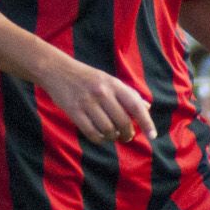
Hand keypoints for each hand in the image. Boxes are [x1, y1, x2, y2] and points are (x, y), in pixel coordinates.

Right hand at [39, 56, 157, 144]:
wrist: (56, 70)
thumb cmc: (86, 77)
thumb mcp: (108, 79)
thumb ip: (128, 93)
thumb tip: (147, 107)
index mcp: (113, 84)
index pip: (135, 106)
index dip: (146, 122)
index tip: (153, 135)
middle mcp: (102, 93)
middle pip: (123, 122)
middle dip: (127, 134)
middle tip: (126, 137)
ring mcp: (87, 102)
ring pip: (108, 130)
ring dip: (113, 138)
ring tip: (112, 136)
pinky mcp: (73, 111)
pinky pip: (91, 133)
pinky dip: (99, 139)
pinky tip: (100, 136)